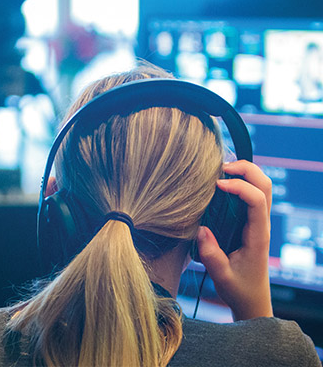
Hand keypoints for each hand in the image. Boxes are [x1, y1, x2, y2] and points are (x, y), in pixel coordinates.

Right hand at [196, 160, 273, 320]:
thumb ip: (211, 255)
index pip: (257, 200)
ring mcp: (257, 221)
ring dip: (244, 172)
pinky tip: (219, 185)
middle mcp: (261, 224)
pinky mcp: (250, 222)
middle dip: (246, 169)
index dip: (239, 187)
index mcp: (257, 235)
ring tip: (219, 172)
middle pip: (265, 184)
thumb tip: (201, 229)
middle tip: (220, 168)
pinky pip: (251, 194)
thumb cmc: (238, 289)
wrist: (252, 299)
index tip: (217, 185)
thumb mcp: (221, 276)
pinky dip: (239, 182)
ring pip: (261, 185)